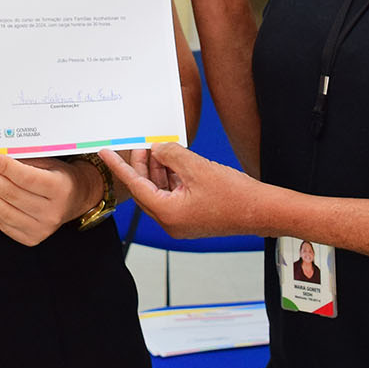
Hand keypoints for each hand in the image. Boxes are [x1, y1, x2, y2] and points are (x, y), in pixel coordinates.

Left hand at [0, 153, 97, 245]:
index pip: (26, 178)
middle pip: (11, 194)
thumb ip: (24, 160)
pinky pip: (1, 223)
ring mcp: (41, 228)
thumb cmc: (61, 177)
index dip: (4, 167)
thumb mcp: (49, 162)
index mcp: (59, 189)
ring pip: (3, 210)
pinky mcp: (30, 238)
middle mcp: (51, 212)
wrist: (76, 198)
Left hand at [99, 143, 258, 239]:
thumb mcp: (197, 167)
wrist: (263, 211)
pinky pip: (173, 196)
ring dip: (158, 171)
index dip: (120, 166)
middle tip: (143, 145)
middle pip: (146, 189)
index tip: (105, 153)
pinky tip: (175, 163)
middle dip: (142, 166)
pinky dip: (171, 179)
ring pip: (160, 192)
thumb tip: (158, 149)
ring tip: (160, 150)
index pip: (135, 185)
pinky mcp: (192, 218)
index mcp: (167, 213)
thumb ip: (172, 154)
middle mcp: (171, 222)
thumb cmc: (236, 195)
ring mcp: (182, 222)